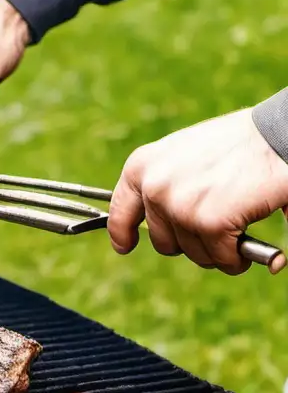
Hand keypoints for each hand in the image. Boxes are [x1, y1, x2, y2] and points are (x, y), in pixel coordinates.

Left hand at [109, 109, 287, 273]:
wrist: (276, 134)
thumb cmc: (236, 144)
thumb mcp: (182, 156)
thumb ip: (164, 184)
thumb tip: (154, 222)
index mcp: (142, 167)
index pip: (120, 211)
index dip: (121, 233)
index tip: (124, 246)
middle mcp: (154, 188)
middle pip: (163, 242)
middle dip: (190, 242)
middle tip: (215, 227)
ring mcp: (180, 207)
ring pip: (195, 254)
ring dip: (218, 250)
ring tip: (235, 227)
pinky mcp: (209, 223)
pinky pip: (222, 258)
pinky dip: (237, 258)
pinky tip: (246, 243)